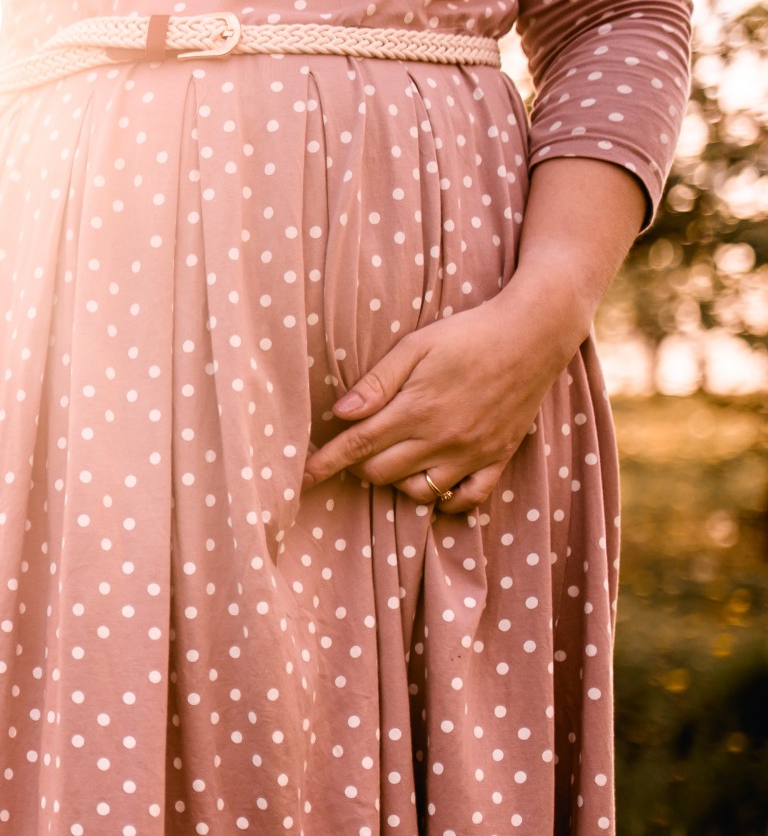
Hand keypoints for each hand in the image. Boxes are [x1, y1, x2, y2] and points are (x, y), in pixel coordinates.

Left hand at [300, 286, 588, 513]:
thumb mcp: (415, 346)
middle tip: (360, 444)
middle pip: (381, 474)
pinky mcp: (498, 459)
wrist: (534, 335)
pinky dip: (445, 500)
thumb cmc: (468, 334)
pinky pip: (467, 500)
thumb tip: (339, 414)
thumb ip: (376, 383)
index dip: (325, 465)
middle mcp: (442, 440)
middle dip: (359, 466)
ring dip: (397, 481)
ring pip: (418, 491)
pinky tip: (433, 482)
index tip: (301, 479)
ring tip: (396, 457)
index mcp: (416, 410)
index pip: (357, 447)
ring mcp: (472, 454)